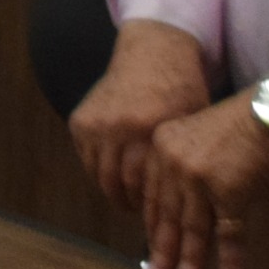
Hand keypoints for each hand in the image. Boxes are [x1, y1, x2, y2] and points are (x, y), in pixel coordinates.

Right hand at [68, 19, 214, 212]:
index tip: (156, 214)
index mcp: (146, 130)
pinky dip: (98, 169)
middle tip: (139, 210)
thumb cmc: (181, 91)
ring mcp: (94, 123)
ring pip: (98, 174)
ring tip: (126, 197)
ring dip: (111, 189)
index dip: (148, 204)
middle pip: (116, 182)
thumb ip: (175, 161)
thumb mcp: (189, 127)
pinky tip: (114, 172)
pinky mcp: (80, 120)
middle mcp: (116, 127)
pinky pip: (85, 157)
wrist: (153, 54)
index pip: (141, 184)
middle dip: (128, 202)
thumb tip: (175, 204)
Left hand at [141, 95, 268, 268]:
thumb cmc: (243, 126)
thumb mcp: (200, 141)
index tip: (152, 253)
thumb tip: (181, 216)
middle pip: (168, 218)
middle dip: (164, 254)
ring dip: (190, 266)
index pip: (153, 199)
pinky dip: (231, 265)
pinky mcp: (230, 193)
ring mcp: (200, 179)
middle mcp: (173, 163)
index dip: (154, 230)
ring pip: (193, 232)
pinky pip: (229, 237)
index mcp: (161, 147)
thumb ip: (184, 173)